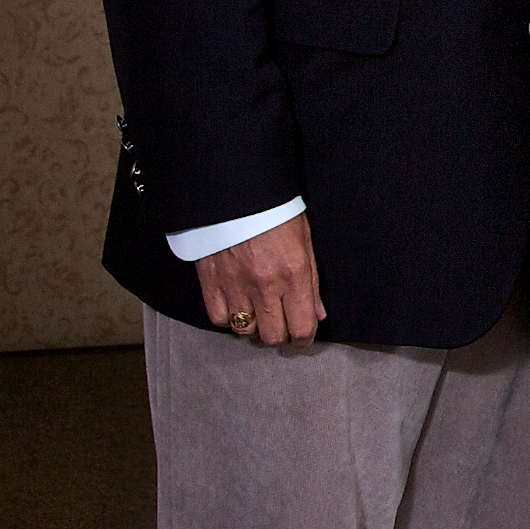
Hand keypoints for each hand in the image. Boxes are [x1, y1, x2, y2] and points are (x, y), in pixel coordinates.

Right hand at [192, 213, 325, 346]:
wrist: (235, 190)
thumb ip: (312, 281)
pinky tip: (237, 305)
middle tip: (282, 323)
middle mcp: (264, 285)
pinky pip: (219, 318)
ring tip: (260, 311)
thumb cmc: (275, 210)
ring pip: (245, 330)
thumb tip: (318, 314)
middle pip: (273, 336)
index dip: (305, 338)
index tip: (304, 335)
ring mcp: (235, 285)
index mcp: (293, 273)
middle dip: (281, 334)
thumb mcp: (305, 239)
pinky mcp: (211, 281)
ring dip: (254, 325)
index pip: (302, 327)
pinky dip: (228, 317)